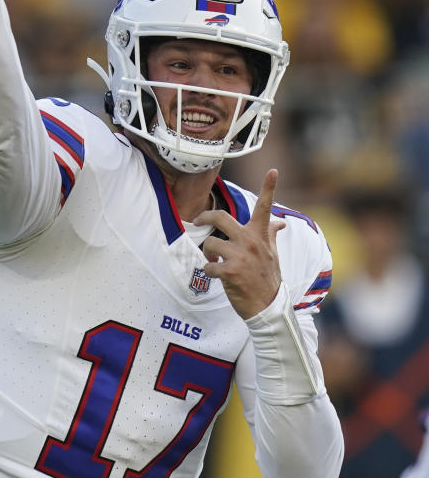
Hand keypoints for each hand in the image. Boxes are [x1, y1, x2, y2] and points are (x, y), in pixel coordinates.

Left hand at [195, 169, 285, 318]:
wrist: (268, 306)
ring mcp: (240, 256)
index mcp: (261, 235)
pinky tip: (217, 275)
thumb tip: (280, 221)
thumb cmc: (268, 278)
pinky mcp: (230, 272)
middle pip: (220, 217)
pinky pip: (208, 265)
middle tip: (198, 220)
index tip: (273, 171)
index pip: (266, 207)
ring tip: (214, 261)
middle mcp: (251, 242)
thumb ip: (271, 234)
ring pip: (210, 243)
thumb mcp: (273, 253)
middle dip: (205, 217)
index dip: (270, 188)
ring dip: (208, 253)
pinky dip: (209, 270)